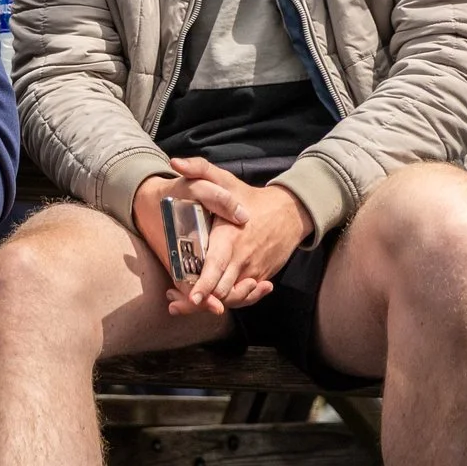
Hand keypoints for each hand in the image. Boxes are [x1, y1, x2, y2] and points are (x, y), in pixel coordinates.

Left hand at [135, 158, 309, 316]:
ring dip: (213, 303)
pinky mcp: (261, 276)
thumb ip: (199, 170)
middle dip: (200, 300)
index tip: (191, 297)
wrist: (291, 212)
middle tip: (176, 304)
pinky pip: (245, 296)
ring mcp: (254, 270)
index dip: (204, 285)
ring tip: (188, 302)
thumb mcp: (226, 179)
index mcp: (231, 238)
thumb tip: (174, 161)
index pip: (217, 268)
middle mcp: (243, 258)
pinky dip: (230, 301)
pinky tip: (213, 300)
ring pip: (233, 297)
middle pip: (222, 291)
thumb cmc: (251, 197)